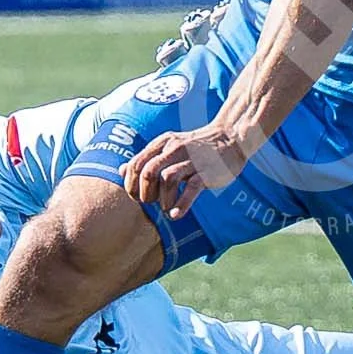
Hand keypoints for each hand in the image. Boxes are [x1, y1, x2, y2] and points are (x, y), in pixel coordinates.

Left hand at [121, 119, 252, 219]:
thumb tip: (121, 170)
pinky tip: (176, 215)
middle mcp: (174, 149)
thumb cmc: (196, 148)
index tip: (139, 197)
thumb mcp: (168, 147)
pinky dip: (181, 204)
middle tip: (152, 203)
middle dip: (144, 193)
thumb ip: (146, 159)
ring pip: (167, 178)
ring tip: (166, 208)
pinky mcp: (206, 172)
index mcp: (162, 143)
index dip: (131, 185)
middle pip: (148, 171)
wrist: (231, 138)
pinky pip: (191, 188)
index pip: (135, 164)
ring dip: (162, 200)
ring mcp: (191, 160)